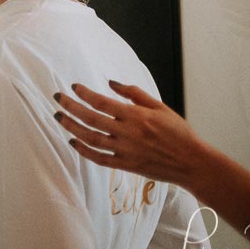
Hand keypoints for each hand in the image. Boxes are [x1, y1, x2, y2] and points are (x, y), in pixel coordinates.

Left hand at [53, 80, 215, 190]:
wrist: (193, 163)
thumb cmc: (179, 132)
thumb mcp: (160, 106)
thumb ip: (134, 93)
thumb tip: (110, 83)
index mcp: (136, 116)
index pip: (102, 102)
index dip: (84, 94)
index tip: (74, 87)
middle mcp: (128, 133)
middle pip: (90, 118)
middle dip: (70, 107)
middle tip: (57, 98)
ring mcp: (126, 151)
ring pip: (90, 139)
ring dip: (71, 127)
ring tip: (58, 117)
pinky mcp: (127, 165)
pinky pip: (100, 159)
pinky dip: (84, 151)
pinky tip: (73, 141)